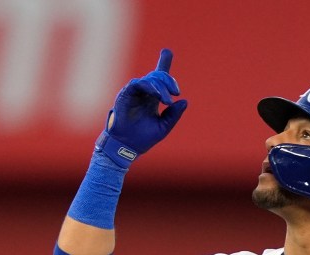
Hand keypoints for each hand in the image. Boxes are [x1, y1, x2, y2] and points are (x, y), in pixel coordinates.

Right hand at [95, 48, 187, 167]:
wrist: (128, 147)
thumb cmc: (144, 138)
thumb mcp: (164, 126)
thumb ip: (174, 115)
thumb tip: (184, 102)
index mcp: (153, 98)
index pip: (159, 78)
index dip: (163, 64)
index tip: (167, 52)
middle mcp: (144, 93)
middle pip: (157, 76)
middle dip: (168, 81)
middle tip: (176, 92)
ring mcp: (135, 93)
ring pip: (149, 80)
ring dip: (161, 87)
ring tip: (167, 100)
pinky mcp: (125, 95)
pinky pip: (137, 84)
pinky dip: (149, 87)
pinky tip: (158, 95)